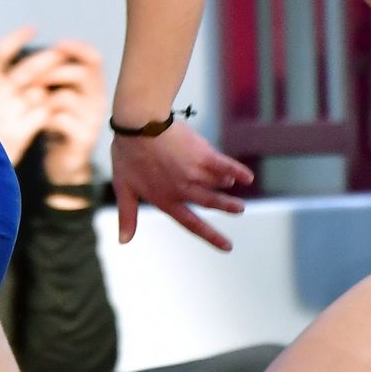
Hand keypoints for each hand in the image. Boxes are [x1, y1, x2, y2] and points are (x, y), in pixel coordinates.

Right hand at [0, 25, 61, 164]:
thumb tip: (6, 66)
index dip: (17, 39)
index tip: (33, 29)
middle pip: (26, 70)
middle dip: (46, 60)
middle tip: (61, 53)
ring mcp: (5, 114)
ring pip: (38, 92)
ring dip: (50, 88)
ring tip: (57, 85)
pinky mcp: (18, 134)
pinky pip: (43, 114)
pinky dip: (49, 110)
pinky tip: (51, 111)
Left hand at [39, 40, 107, 187]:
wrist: (66, 162)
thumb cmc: (60, 123)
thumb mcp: (61, 95)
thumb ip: (57, 75)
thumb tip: (40, 53)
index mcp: (94, 86)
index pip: (94, 58)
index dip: (77, 48)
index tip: (58, 44)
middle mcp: (98, 100)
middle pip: (81, 73)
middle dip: (52, 72)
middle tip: (31, 78)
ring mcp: (92, 120)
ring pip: (67, 97)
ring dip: (44, 97)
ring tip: (33, 103)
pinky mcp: (83, 139)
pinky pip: (62, 120)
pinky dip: (46, 118)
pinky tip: (39, 122)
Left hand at [111, 122, 254, 251]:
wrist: (139, 124)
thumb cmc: (128, 154)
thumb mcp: (124, 188)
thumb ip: (128, 216)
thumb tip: (123, 241)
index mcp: (165, 200)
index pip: (192, 224)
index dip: (211, 236)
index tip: (227, 247)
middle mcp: (183, 189)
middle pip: (211, 203)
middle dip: (227, 207)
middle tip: (240, 209)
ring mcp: (195, 172)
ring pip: (217, 183)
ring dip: (226, 184)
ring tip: (230, 182)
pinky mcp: (203, 154)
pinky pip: (225, 166)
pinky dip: (237, 172)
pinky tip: (247, 177)